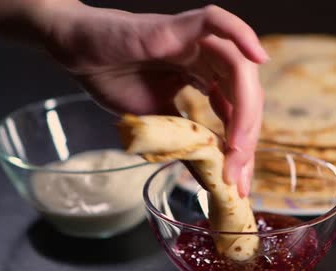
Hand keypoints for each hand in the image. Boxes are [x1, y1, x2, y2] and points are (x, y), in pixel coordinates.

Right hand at [42, 2, 267, 196]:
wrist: (77, 54)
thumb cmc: (112, 78)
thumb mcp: (156, 121)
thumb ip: (184, 137)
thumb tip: (207, 169)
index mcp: (204, 78)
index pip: (236, 113)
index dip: (241, 148)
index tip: (238, 182)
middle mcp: (207, 59)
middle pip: (245, 96)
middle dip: (246, 140)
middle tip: (238, 176)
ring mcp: (196, 42)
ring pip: (239, 69)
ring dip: (245, 111)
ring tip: (239, 149)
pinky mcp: (180, 26)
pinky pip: (217, 22)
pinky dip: (242, 33)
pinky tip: (258, 57)